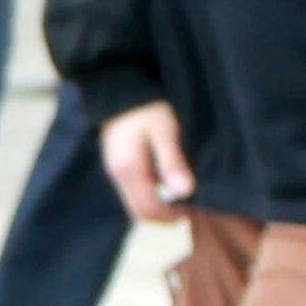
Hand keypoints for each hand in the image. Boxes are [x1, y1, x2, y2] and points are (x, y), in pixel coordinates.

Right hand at [101, 98, 194, 225]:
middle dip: (162, 215)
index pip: (147, 209)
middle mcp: (117, 175)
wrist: (117, 89)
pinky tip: (164, 178)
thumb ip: (172, 162)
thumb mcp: (164, 132)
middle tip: (187, 208)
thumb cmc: (145, 109)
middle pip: (137, 211)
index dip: (170, 217)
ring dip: (156, 203)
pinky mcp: (116, 162)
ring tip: (178, 192)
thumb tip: (185, 192)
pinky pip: (132, 189)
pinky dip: (149, 192)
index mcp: (129, 170)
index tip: (191, 210)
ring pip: (134, 201)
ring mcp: (114, 169)